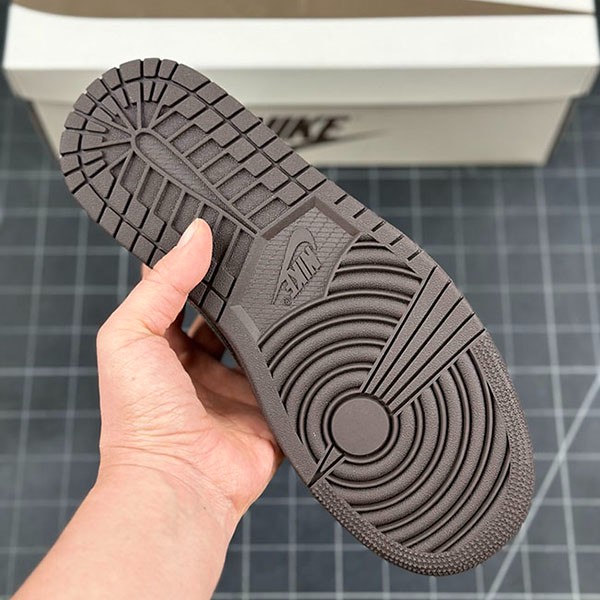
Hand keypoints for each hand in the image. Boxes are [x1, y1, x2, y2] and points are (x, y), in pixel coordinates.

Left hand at [95, 219, 282, 526]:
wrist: (179, 482)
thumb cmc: (138, 420)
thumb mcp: (129, 334)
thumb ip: (161, 284)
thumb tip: (194, 234)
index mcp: (165, 348)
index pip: (186, 294)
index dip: (200, 267)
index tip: (221, 237)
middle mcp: (201, 367)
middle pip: (230, 317)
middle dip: (243, 295)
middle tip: (264, 263)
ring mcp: (237, 389)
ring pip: (263, 344)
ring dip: (272, 326)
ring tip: (287, 295)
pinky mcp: (268, 409)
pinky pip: (288, 377)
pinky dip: (295, 360)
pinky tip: (306, 336)